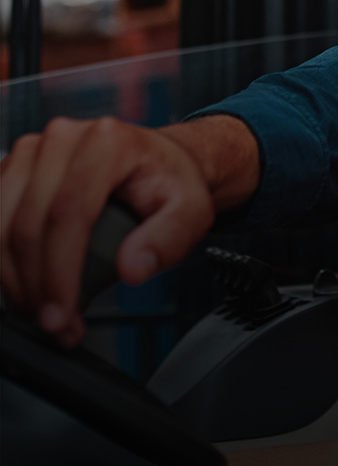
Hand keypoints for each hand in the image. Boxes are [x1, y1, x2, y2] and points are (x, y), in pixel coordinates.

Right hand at [0, 114, 257, 347]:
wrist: (157, 160)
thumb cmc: (170, 181)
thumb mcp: (191, 210)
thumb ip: (169, 238)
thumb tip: (133, 267)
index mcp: (106, 142)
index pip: (67, 213)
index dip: (58, 272)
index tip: (61, 314)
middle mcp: (62, 139)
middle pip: (27, 225)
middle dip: (35, 288)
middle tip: (57, 325)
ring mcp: (31, 151)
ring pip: (0, 228)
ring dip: (12, 282)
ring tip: (44, 312)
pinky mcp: (12, 169)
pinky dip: (3, 263)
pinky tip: (26, 288)